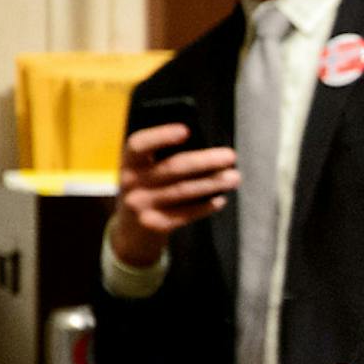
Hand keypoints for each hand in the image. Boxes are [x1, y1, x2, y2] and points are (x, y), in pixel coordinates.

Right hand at [109, 123, 241, 266]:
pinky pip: (185, 214)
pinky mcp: (154, 225)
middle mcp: (131, 183)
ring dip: (212, 183)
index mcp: (129, 162)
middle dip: (205, 161)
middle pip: (172, 168)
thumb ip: (162, 159)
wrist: (130, 233)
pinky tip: (219, 199)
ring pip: (183, 190)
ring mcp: (141, 206)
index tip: (186, 130)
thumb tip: (206, 148)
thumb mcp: (143, 173)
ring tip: (233, 177)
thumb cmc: (146, 191)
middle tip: (230, 156)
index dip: (161, 136)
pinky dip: (205, 206)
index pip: (139, 145)